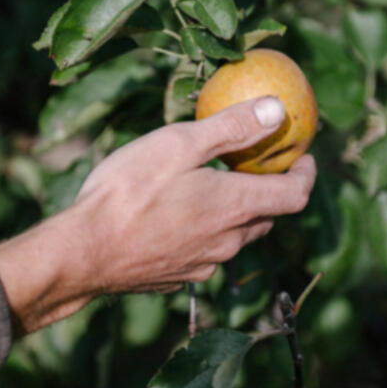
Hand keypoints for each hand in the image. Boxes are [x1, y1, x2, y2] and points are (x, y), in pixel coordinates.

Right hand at [0, 97, 316, 333]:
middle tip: (256, 166)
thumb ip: (232, 128)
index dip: (306, 174)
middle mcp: (229, 241)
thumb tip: (277, 110)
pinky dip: (205, 231)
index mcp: (236, 207)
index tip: (302, 155)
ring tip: (214, 186)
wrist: (80, 254)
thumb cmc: (128, 192)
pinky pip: (205, 252)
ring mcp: (204, 264)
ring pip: (235, 236)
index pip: (295, 195)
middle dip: (270, 191)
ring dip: (235, 212)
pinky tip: (178, 215)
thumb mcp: (179, 144)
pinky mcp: (178, 277)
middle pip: (266, 216)